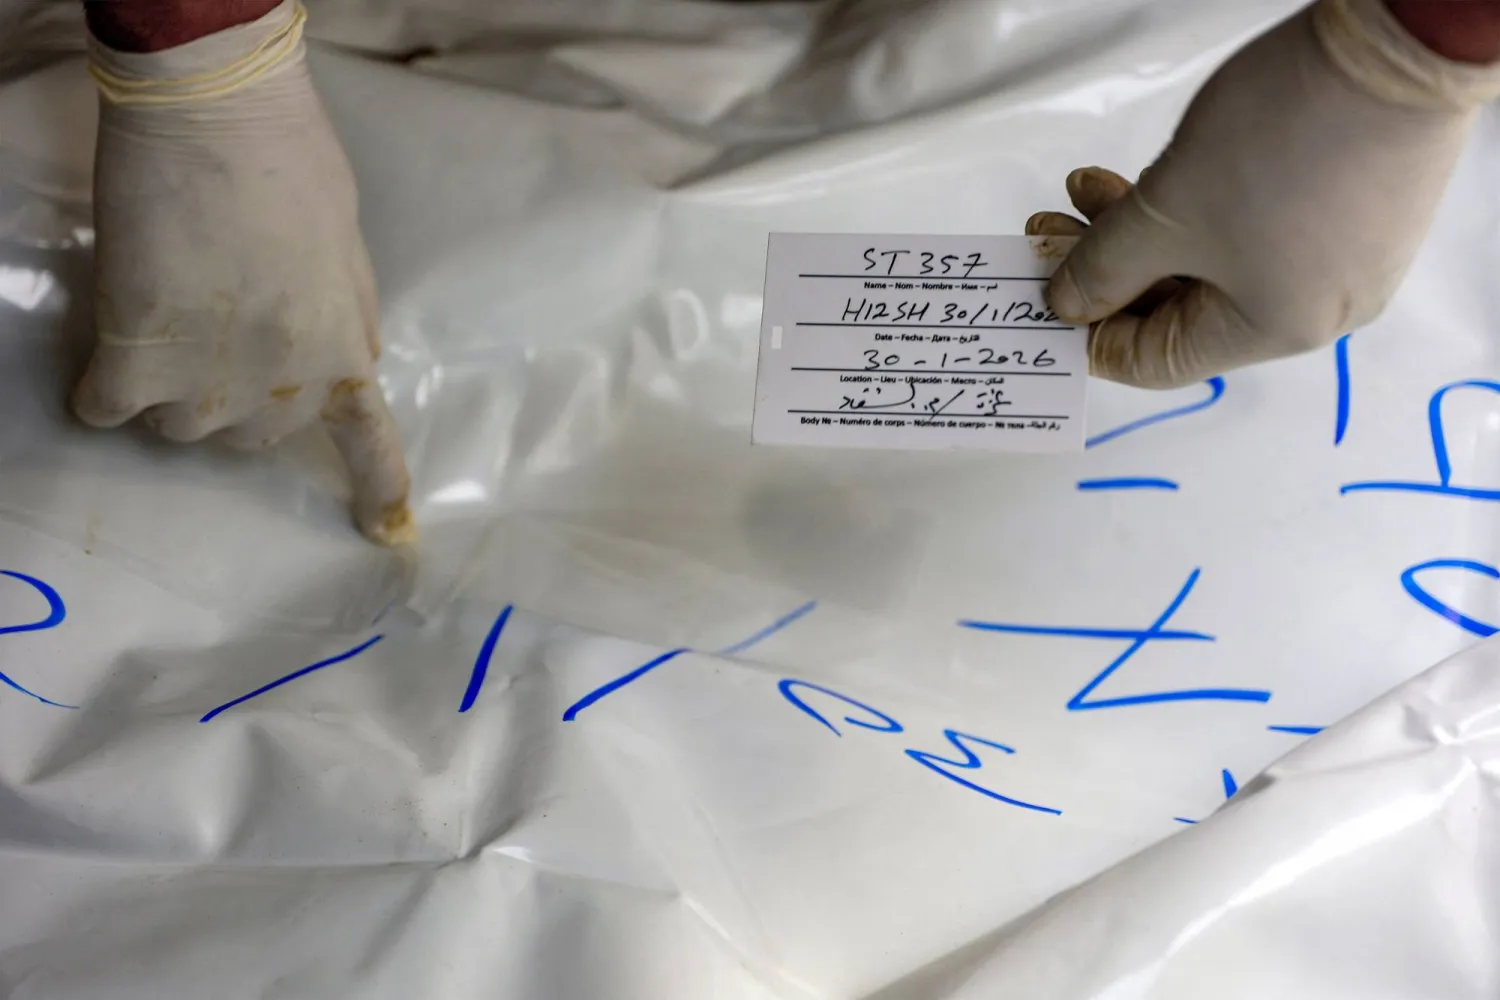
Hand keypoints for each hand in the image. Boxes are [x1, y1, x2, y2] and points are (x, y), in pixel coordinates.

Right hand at [75, 0, 414, 545]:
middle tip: (216, 327)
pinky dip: (99, 388)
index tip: (384, 531)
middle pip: (253, 437)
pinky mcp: (136, 366)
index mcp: (345, 359)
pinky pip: (105, 410)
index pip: (369, 446)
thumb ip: (347, 320)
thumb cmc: (292, 168)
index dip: (376, 490)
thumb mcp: (349, 255)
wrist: (215, 121)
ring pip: (178, 430)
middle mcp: (284, 391)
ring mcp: (209, 386)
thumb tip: (349, 364)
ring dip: (166, 391)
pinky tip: (106, 349)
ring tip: (162, 318)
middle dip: (237, 397)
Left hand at [1027, 0, 1499, 388]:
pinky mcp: (1348, 207)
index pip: (1157, 361)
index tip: (1045, 297)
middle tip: (1048, 231)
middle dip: (1107, 267)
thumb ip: (1103, 268)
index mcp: (1272, 331)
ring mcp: (1338, 257)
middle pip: (1181, 308)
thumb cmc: (1281, 140)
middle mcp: (1315, 309)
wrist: (1395, 44)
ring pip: (1212, 263)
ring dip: (1139, 230)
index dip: (1091, 334)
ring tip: (1081, 189)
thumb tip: (1068, 305)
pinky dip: (1192, 210)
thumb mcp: (1163, 214)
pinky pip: (1252, 229)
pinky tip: (1146, 178)